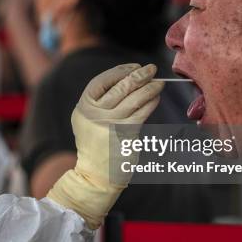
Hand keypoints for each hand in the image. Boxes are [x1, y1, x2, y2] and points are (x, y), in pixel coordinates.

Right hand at [47, 64, 162, 228]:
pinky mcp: (125, 134)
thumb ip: (100, 102)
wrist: (96, 174)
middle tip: (151, 69)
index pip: (101, 81)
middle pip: (120, 88)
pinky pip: (141, 113)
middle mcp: (95, 114)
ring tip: (158, 83)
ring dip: (149, 87)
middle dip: (138, 75)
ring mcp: (110, 124)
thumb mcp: (88, 120)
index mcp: (83, 107)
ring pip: (134, 99)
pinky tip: (155, 98)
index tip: (133, 67)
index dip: (119, 71)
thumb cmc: (96, 144)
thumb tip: (128, 79)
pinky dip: (150, 103)